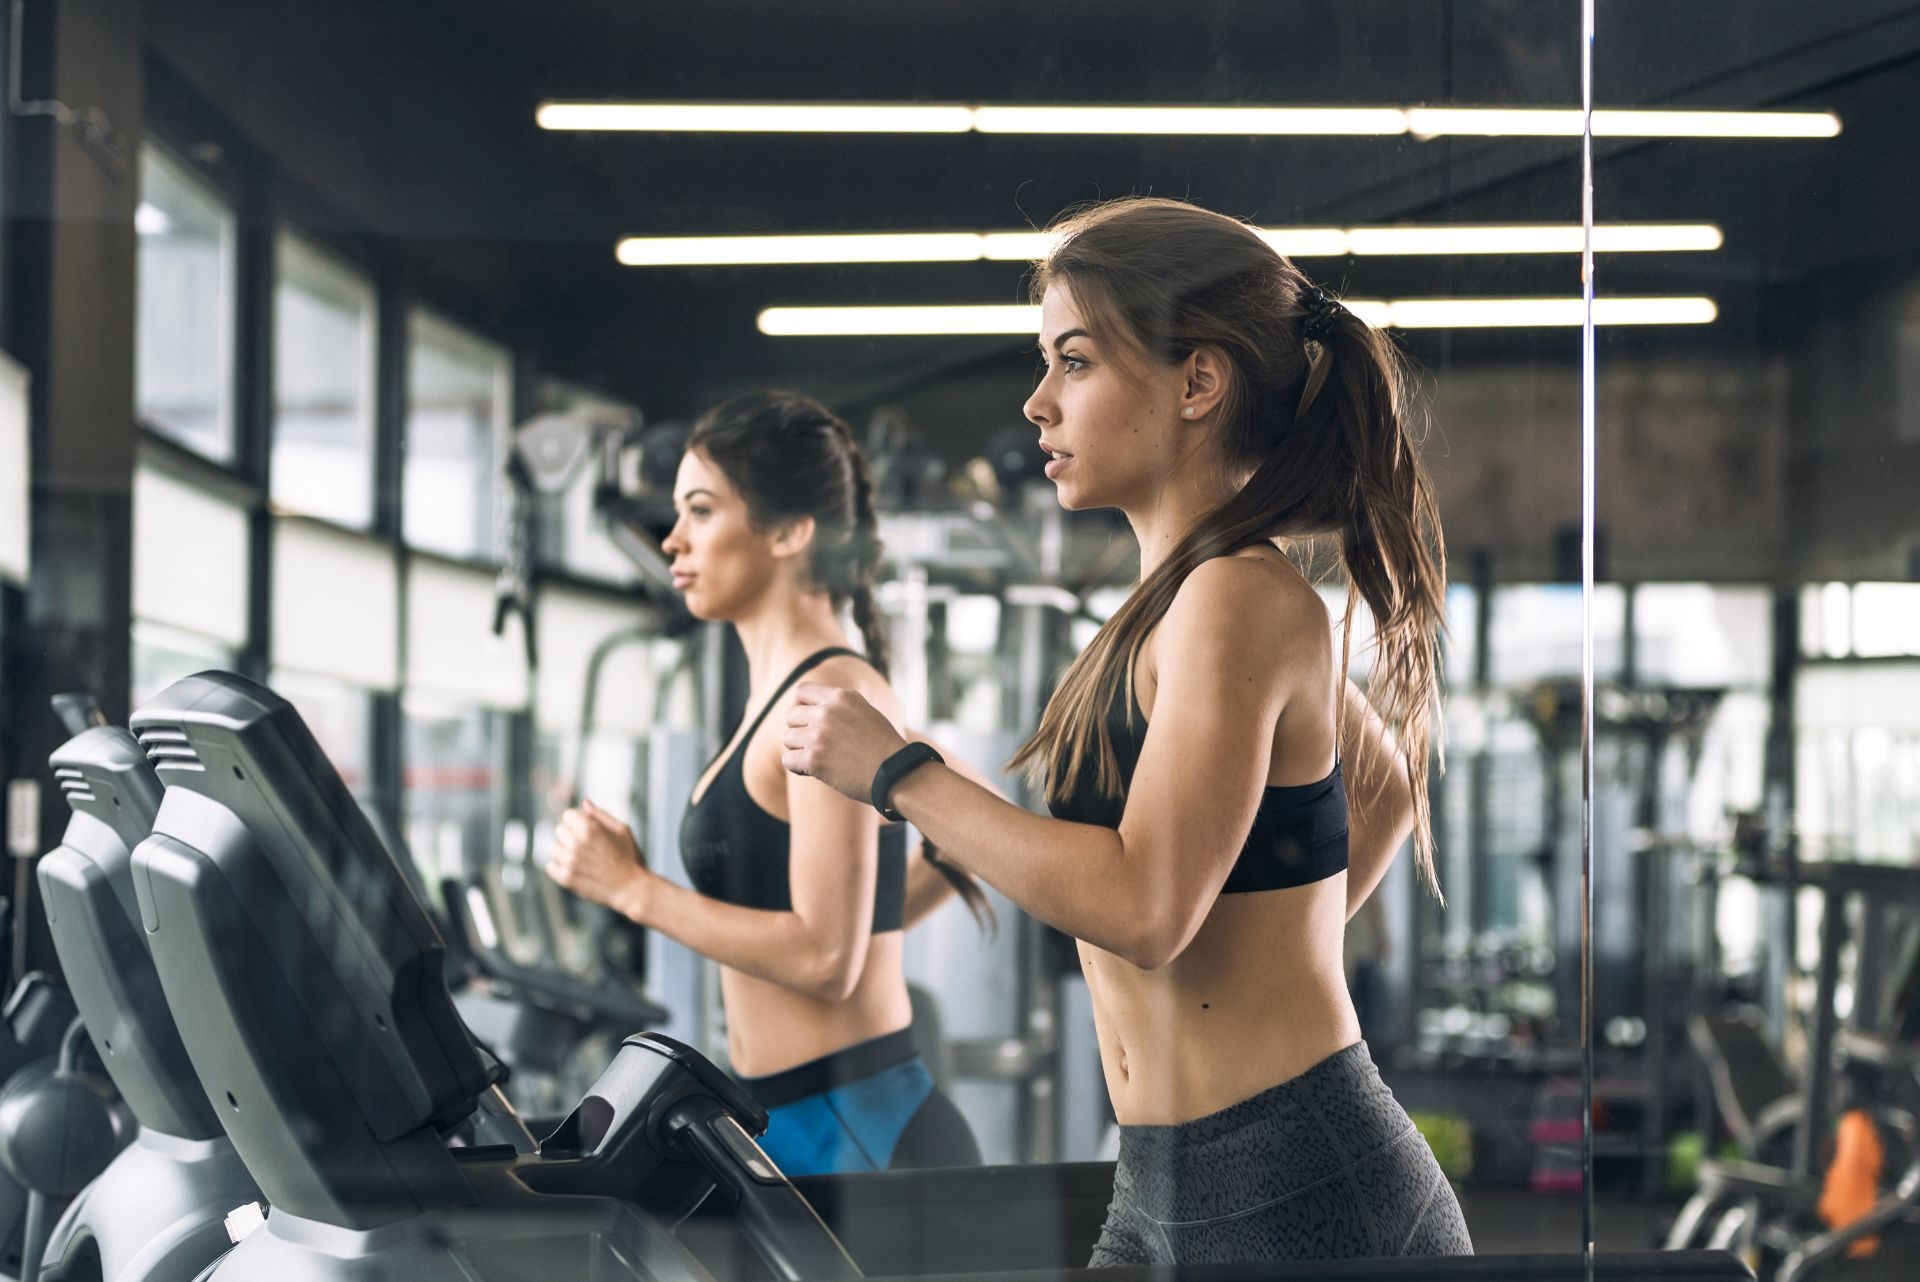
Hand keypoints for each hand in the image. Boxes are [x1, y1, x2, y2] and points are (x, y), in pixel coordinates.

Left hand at [545, 798, 650, 920]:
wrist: (632, 889)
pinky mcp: (566, 878)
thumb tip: (584, 802)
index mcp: (590, 828)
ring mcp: (570, 862)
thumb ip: (600, 814)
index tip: (587, 830)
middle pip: (559, 830)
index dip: (577, 821)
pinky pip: (550, 866)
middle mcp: (577, 843)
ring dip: (563, 851)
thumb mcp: (622, 830)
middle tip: (586, 846)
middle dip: (570, 835)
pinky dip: (558, 867)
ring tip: (579, 858)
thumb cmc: (630, 857)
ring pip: (552, 848)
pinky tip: (574, 868)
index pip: (567, 815)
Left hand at [781, 681, 907, 804]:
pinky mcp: (814, 759)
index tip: (807, 720)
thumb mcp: (865, 712)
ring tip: (819, 759)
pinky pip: (788, 760)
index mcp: (841, 697)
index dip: (799, 705)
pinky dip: (798, 768)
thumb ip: (840, 706)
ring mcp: (819, 735)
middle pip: (791, 716)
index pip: (801, 690)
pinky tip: (814, 771)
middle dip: (800, 731)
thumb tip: (812, 707)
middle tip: (816, 746)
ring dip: (799, 750)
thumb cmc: (884, 747)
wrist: (896, 773)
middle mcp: (828, 712)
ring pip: (788, 739)